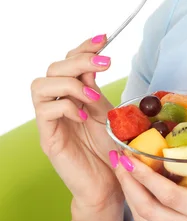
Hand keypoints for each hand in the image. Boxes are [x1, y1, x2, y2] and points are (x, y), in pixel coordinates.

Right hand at [31, 35, 122, 212]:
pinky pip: (45, 111)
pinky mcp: (48, 138)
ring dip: (70, 84)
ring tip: (92, 96)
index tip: (104, 38)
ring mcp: (50, 120)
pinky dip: (66, 107)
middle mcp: (58, 101)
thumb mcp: (108, 109)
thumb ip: (96, 87)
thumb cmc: (110, 147)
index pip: (69, 59)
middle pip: (54, 67)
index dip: (84, 46)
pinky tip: (84, 115)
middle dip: (80, 60)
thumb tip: (95, 62)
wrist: (110, 182)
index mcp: (74, 92)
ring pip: (41, 84)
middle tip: (105, 64)